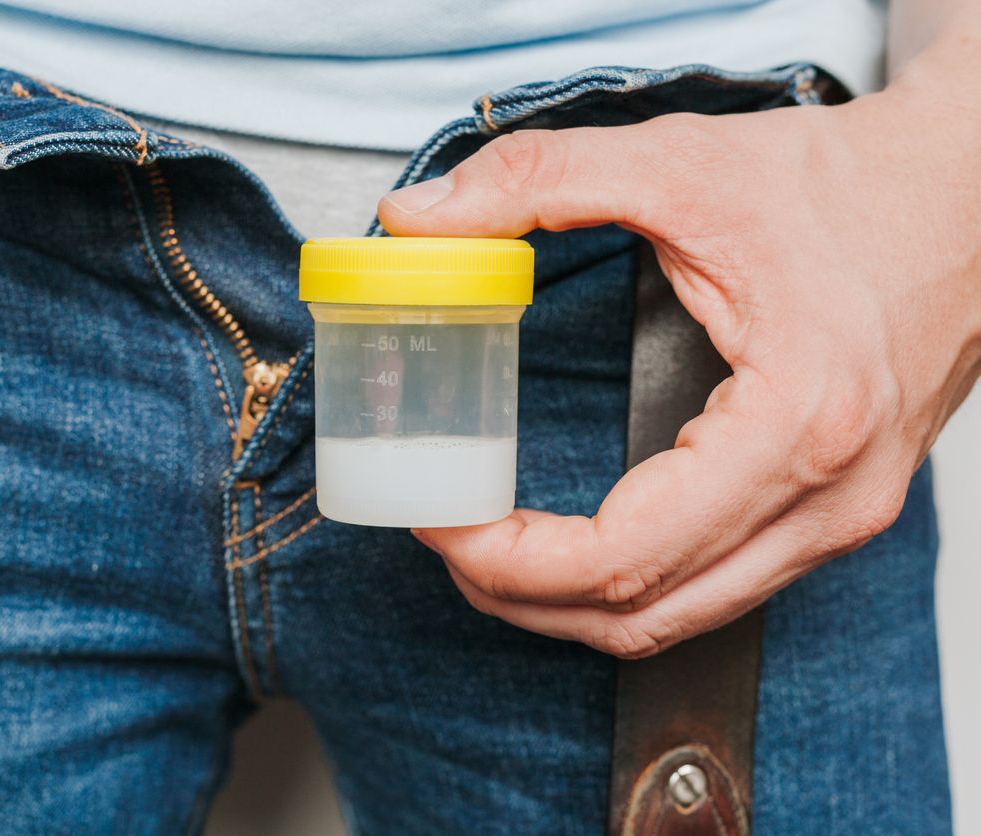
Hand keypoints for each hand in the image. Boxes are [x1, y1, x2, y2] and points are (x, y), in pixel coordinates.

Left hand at [377, 70, 980, 657]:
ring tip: (490, 553)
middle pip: (643, 613)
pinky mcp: (835, 511)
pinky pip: (714, 589)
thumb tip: (420, 216)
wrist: (969, 189)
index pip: (624, 556)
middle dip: (521, 595)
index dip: (511, 558)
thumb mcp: (683, 163)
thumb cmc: (850, 184)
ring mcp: (841, 518)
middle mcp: (829, 498)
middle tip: (444, 539)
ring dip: (570, 606)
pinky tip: (572, 547)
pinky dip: (628, 586)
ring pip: (679, 619)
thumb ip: (541, 180)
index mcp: (796, 424)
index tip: (442, 521)